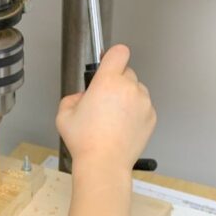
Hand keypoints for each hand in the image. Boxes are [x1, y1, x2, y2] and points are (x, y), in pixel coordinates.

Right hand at [56, 44, 156, 173]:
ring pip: (137, 90)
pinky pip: (144, 107)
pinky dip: (135, 113)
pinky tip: (122, 127)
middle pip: (127, 72)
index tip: (109, 63)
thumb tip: (83, 97)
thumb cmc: (85, 141)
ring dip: (127, 98)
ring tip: (114, 119)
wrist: (104, 163)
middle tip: (104, 102)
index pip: (119, 52)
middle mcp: (129, 88)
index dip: (112, 56)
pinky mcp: (151, 116)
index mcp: (107, 81)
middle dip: (117, 82)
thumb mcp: (64, 115)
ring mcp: (143, 102)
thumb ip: (73, 98)